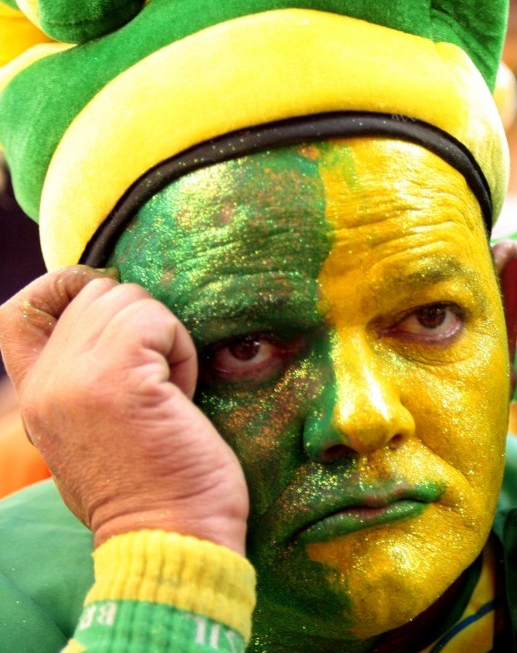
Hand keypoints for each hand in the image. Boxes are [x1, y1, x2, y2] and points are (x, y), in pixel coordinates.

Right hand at [0, 267, 247, 553]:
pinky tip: (184, 393)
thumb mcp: (95, 436)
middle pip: (93, 295)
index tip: (116, 313)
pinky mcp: (118, 379)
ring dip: (165, 336)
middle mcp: (46, 383)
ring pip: (126, 299)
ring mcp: (77, 378)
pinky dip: (182, 347)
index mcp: (36, 398)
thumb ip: (84, 385)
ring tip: (171, 392)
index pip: (18, 313)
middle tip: (161, 382)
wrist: (173, 540)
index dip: (64, 290)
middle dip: (141, 324)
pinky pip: (156, 319)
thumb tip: (121, 336)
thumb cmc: (158, 492)